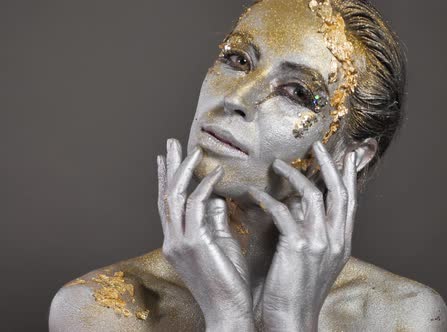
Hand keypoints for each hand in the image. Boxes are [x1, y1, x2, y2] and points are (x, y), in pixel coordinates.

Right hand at [157, 139, 253, 331]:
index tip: (167, 158)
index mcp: (178, 241)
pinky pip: (195, 206)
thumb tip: (219, 197)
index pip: (169, 204)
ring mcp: (179, 242)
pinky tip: (216, 173)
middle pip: (165, 195)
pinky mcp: (193, 244)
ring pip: (174, 196)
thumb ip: (216, 220)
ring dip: (183, 170)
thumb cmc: (230, 282)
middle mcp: (172, 240)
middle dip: (168, 166)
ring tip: (194, 149)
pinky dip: (205, 186)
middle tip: (171, 142)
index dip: (167, 179)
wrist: (229, 312)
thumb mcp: (223, 244)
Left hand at [248, 141, 357, 331]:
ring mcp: (320, 243)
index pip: (350, 201)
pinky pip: (283, 212)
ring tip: (277, 164)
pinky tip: (254, 193)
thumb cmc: (297, 293)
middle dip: (329, 165)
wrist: (292, 321)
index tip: (346, 155)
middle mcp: (336, 239)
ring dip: (293, 176)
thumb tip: (298, 206)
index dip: (349, 176)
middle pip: (338, 192)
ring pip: (311, 195)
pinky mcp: (298, 247)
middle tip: (317, 145)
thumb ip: (311, 232)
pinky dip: (268, 199)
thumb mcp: (314, 261)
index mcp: (342, 242)